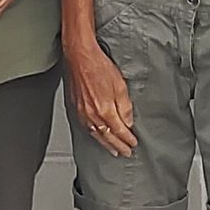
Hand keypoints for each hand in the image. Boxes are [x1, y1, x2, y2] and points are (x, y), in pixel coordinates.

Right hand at [65, 39, 135, 156]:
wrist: (80, 57)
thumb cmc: (99, 66)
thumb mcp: (120, 85)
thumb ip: (125, 106)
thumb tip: (128, 121)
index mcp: (105, 110)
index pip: (119, 131)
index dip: (127, 140)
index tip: (133, 144)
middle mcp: (93, 114)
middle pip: (107, 136)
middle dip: (118, 146)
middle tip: (125, 153)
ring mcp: (83, 112)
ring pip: (96, 134)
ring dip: (105, 144)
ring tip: (113, 150)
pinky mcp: (76, 107)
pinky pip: (86, 127)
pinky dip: (94, 135)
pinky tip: (97, 136)